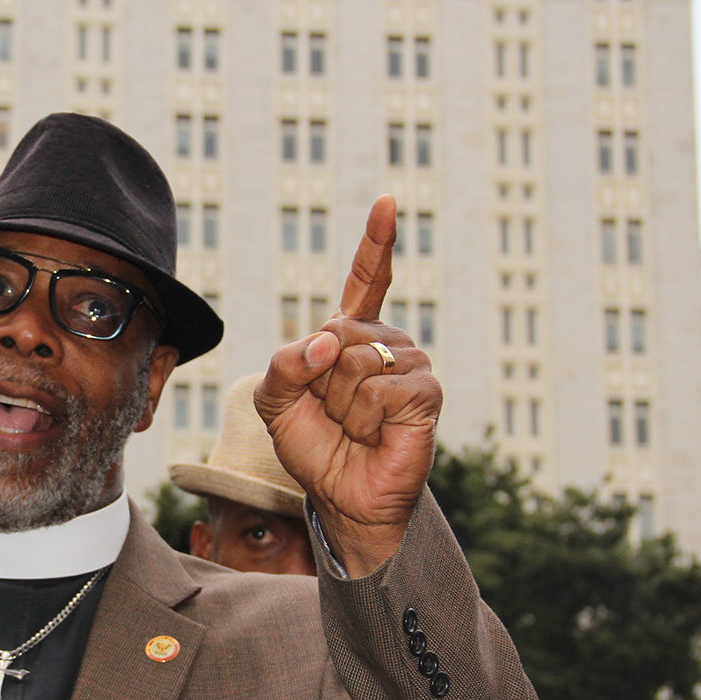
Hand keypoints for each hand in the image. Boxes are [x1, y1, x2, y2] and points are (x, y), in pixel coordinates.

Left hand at [255, 195, 441, 576]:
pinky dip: (363, 419)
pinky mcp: (426, 393)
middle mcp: (384, 343)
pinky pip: (377, 390)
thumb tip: (328, 340)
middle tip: (333, 414)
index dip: (376, 243)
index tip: (387, 201)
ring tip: (354, 427)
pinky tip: (374, 435)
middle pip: (337, 333)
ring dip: (340, 405)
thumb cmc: (314, 448)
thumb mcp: (274, 404)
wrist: (343, 497)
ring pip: (354, 363)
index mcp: (349, 336)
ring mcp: (409, 365)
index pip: (367, 281)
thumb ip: (284, 365)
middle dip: (319, 382)